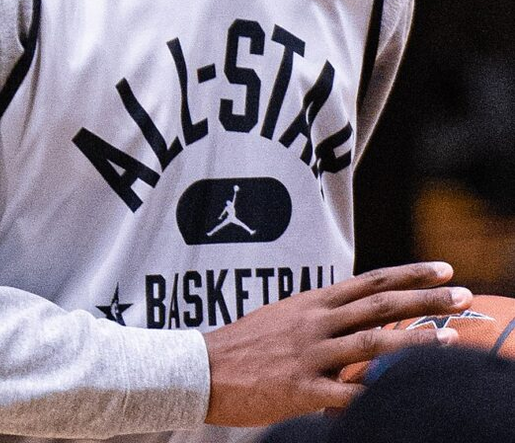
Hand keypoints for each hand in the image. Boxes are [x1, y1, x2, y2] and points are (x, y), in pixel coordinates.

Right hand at [204, 261, 470, 426]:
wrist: (203, 368)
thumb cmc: (245, 344)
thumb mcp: (283, 318)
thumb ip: (320, 316)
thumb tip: (352, 316)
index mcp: (312, 303)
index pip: (369, 281)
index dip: (408, 274)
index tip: (442, 269)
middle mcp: (315, 322)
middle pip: (379, 305)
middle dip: (424, 298)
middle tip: (461, 293)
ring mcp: (309, 354)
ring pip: (371, 342)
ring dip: (415, 338)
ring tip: (450, 336)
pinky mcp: (301, 388)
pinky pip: (347, 393)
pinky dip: (377, 392)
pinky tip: (404, 393)